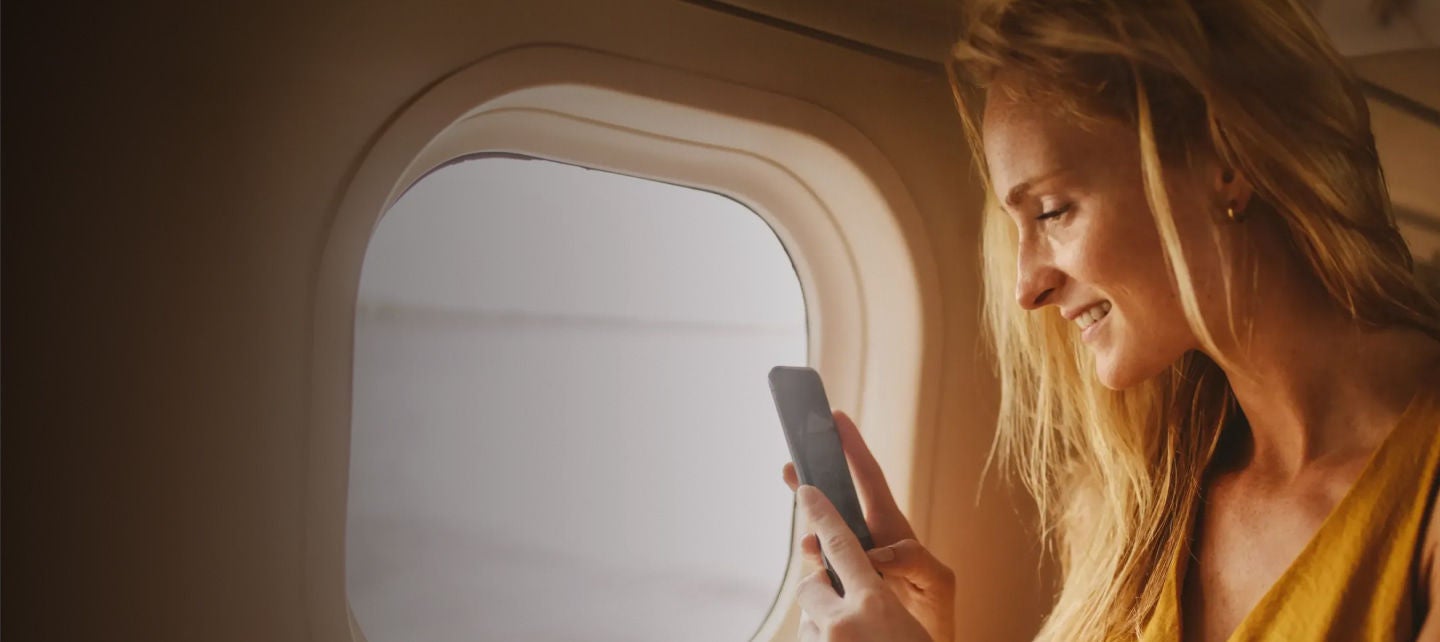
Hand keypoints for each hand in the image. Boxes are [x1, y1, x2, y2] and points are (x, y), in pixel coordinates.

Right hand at [783, 410, 955, 641]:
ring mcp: (852, 559)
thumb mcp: (937, 581)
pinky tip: (812, 562)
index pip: (870, 479)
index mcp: (893, 529)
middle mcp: (869, 538)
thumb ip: (915, 561)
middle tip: (789, 465)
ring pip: (823, 534)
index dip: (854, 447)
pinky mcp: (842, 582)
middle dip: (814, 478)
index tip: (836, 418)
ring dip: (809, 529)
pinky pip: (820, 566)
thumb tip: (877, 553)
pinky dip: (811, 563)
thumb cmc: (937, 611)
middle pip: (836, 500)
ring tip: (806, 537)